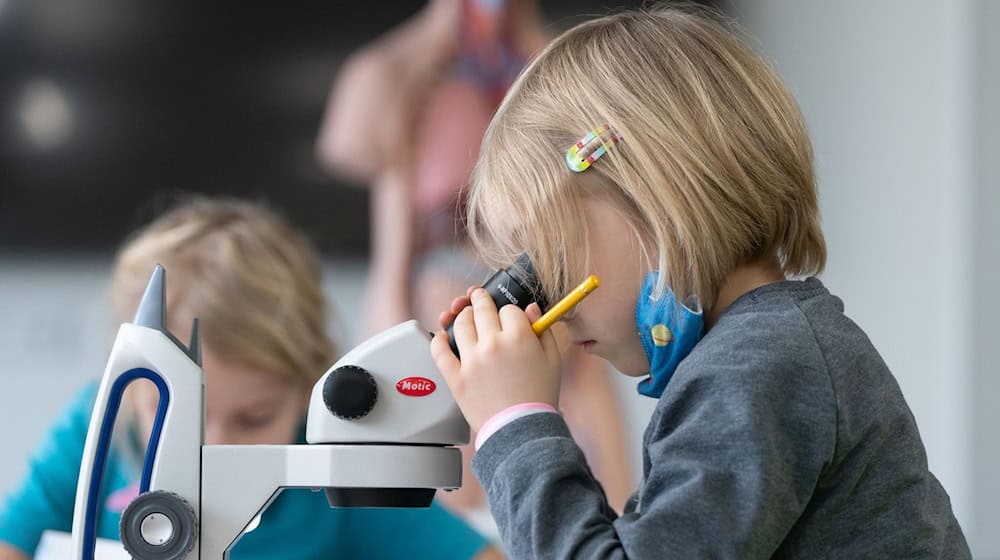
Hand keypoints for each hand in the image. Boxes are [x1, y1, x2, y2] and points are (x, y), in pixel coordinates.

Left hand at [431, 288, 561, 431]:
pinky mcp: (455, 377)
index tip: (510, 318)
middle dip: (482, 301)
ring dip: (462, 316)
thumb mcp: (552, 361)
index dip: (510, 313)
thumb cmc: (539, 398)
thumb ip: (543, 331)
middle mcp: (492, 344)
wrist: (522, 430)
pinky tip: (442, 336)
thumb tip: (532, 309)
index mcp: (519, 337)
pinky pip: (439, 351)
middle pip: (482, 309)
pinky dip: (438, 340)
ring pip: (460, 324)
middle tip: (480, 298)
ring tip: (466, 317)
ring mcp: (471, 360)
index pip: (509, 309)